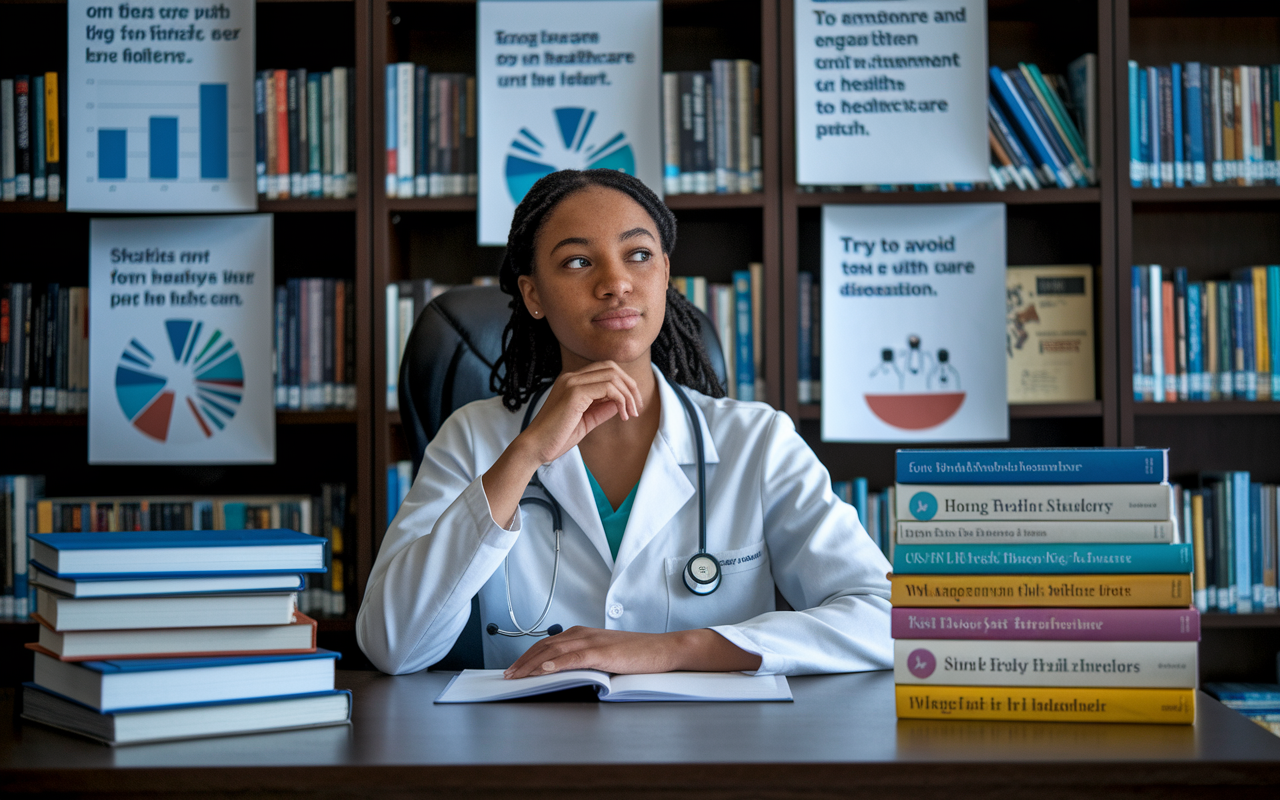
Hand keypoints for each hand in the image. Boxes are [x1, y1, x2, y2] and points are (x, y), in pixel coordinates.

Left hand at [503, 627, 678, 678]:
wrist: (661, 649)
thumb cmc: (636, 655)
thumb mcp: (604, 655)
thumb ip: (583, 660)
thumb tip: (563, 673)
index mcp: (582, 634)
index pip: (547, 644)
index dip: (528, 656)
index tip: (514, 668)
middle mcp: (583, 634)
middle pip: (545, 647)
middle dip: (523, 662)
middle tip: (508, 675)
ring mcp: (592, 642)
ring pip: (554, 652)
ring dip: (532, 664)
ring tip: (518, 675)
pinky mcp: (602, 653)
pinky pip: (574, 658)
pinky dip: (556, 664)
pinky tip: (544, 670)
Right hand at [517, 361, 642, 465]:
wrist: (536, 447)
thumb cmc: (557, 437)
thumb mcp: (586, 421)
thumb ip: (602, 409)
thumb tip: (621, 402)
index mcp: (571, 381)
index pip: (604, 370)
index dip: (624, 384)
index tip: (631, 406)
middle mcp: (571, 377)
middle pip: (611, 367)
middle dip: (630, 386)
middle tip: (636, 408)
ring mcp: (572, 382)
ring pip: (612, 376)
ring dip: (628, 395)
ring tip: (631, 414)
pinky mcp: (575, 392)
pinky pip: (608, 388)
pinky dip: (621, 400)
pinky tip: (622, 415)